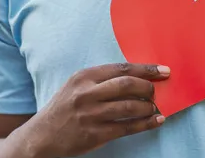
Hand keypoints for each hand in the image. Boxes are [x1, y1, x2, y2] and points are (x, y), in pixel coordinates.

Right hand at [19, 63, 169, 157]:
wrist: (41, 136)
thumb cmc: (63, 108)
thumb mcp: (75, 86)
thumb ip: (100, 81)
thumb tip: (136, 78)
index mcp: (83, 77)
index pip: (121, 68)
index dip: (146, 69)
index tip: (163, 71)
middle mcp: (86, 94)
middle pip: (127, 85)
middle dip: (148, 87)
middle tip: (156, 91)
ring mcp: (91, 115)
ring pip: (130, 107)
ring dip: (149, 107)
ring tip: (155, 107)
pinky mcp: (95, 134)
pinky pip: (128, 127)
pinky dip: (146, 124)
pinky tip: (156, 121)